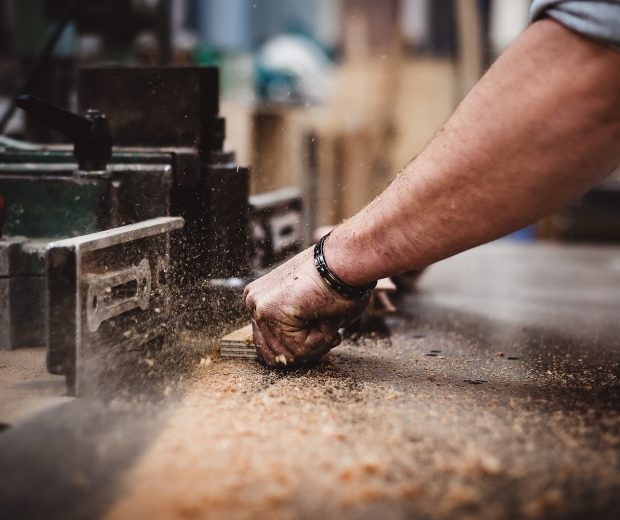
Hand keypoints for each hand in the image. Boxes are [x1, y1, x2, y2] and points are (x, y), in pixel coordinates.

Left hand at [244, 247, 368, 366]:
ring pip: (287, 355)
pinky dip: (319, 341)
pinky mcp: (267, 311)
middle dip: (308, 350)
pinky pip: (296, 350)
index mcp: (262, 300)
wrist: (346, 262)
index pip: (270, 346)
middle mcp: (254, 301)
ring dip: (317, 344)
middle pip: (273, 354)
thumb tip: (294, 357)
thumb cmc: (340, 283)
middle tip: (330, 331)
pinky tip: (326, 318)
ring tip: (328, 319)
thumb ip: (298, 333)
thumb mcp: (313, 314)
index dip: (302, 349)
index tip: (326, 334)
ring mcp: (258, 306)